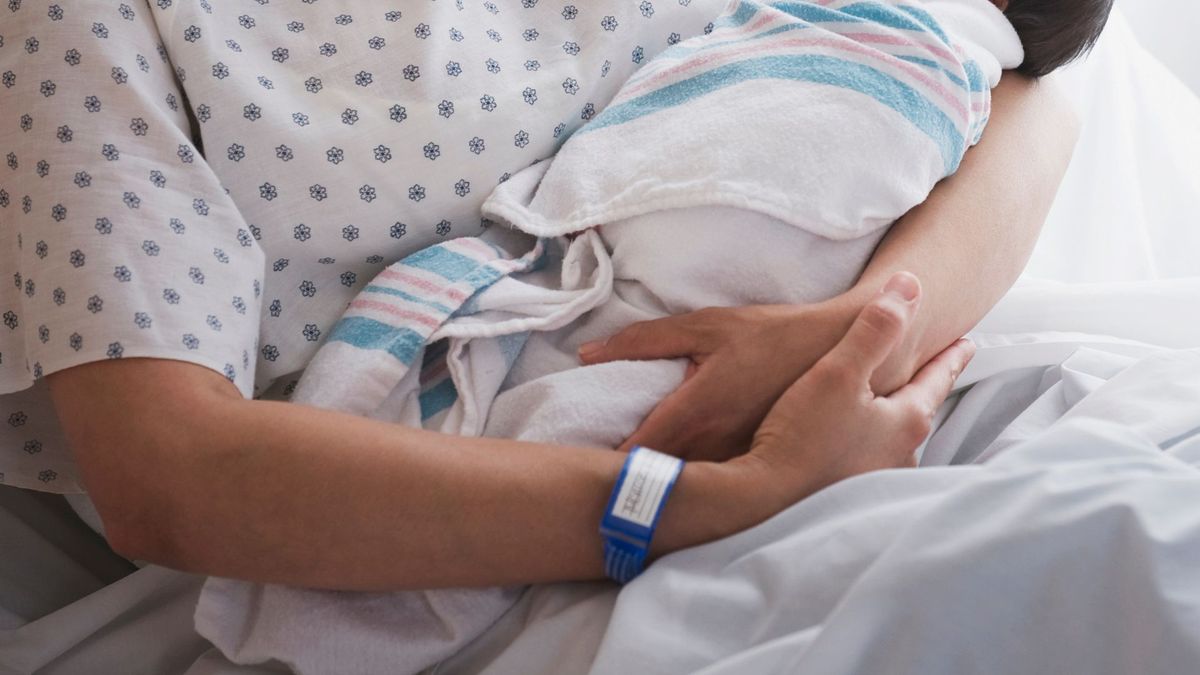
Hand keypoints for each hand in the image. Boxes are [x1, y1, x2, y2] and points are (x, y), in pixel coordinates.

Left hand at [578, 294, 867, 460]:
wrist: (838, 351)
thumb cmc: (768, 334)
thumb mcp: (704, 324)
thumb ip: (642, 340)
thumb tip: (586, 355)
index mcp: (695, 413)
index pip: (634, 455)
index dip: (601, 467)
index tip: (577, 466)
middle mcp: (714, 448)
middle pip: (656, 480)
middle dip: (623, 482)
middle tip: (591, 477)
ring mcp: (737, 464)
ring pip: (685, 489)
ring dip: (657, 488)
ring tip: (623, 485)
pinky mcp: (755, 468)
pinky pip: (714, 487)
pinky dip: (690, 487)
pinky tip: (673, 484)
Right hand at [741, 273, 974, 505]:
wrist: (764, 498)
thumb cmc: (803, 434)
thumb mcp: (839, 371)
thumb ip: (875, 329)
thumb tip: (911, 285)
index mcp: (907, 421)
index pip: (938, 379)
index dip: (951, 356)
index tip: (968, 342)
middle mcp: (901, 454)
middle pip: (918, 409)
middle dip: (923, 389)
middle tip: (932, 371)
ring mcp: (877, 479)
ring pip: (894, 438)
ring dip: (894, 420)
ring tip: (891, 407)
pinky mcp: (850, 495)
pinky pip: (868, 458)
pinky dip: (868, 443)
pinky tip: (853, 444)